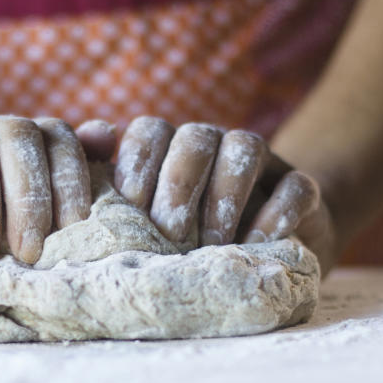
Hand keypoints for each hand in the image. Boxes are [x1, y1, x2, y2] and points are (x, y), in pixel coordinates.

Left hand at [113, 116, 336, 272]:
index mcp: (169, 150)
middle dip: (178, 184)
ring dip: (226, 195)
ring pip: (244, 146)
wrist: (266, 250)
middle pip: (194, 137)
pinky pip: (295, 184)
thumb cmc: (186, 242)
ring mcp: (260, 164)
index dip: (138, 163)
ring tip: (213, 244)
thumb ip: (114, 202)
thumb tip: (81, 177)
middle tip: (171, 233)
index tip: (130, 206)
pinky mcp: (301, 186)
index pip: (149, 132)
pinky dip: (278, 211)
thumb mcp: (147, 226)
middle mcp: (212, 145)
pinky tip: (258, 243)